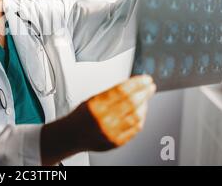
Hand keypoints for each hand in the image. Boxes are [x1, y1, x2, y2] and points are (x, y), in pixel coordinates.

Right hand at [40, 75, 155, 164]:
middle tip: (149, 87)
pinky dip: (141, 119)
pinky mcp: (117, 142)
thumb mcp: (92, 99)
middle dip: (144, 92)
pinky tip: (141, 113)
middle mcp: (104, 119)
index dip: (137, 83)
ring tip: (145, 99)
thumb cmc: (82, 116)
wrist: (72, 135)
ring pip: (136, 116)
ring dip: (144, 105)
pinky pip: (135, 129)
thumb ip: (111, 94)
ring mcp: (111, 131)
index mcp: (96, 105)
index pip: (122, 90)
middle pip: (131, 102)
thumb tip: (133, 86)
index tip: (145, 79)